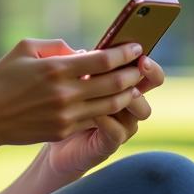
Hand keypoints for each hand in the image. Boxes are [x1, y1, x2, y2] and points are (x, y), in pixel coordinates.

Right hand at [0, 39, 145, 156]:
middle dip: (133, 73)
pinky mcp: (63, 131)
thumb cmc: (1, 78)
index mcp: (56, 68)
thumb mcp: (24, 48)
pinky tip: (114, 102)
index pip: (103, 60)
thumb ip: (56, 45)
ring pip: (110, 104)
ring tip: (134, 85)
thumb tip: (82, 51)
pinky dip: (109, 110)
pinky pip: (95, 119)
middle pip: (114, 83)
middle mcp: (65, 93)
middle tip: (142, 65)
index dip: (124, 53)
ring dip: (127, 94)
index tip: (136, 48)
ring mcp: (66, 115)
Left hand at [45, 52, 165, 177]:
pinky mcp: (107, 143)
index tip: (137, 49)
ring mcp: (120, 124)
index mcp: (118, 82)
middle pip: (151, 86)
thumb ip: (74, 64)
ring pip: (141, 110)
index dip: (147, 62)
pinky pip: (118, 132)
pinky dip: (109, 121)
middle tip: (137, 65)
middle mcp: (125, 103)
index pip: (145, 69)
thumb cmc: (55, 100)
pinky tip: (94, 113)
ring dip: (129, 97)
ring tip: (112, 88)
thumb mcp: (63, 78)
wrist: (42, 134)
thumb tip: (82, 52)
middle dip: (146, 73)